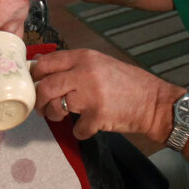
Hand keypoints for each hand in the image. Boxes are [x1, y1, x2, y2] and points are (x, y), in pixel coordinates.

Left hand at [31, 48, 173, 141]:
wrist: (154, 102)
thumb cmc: (128, 84)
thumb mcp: (100, 64)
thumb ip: (74, 64)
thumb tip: (42, 64)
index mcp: (85, 57)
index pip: (47, 63)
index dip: (35, 76)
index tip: (33, 84)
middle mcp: (85, 73)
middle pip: (46, 87)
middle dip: (39, 100)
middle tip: (41, 107)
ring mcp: (91, 95)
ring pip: (56, 107)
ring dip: (54, 115)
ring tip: (61, 115)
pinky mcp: (97, 116)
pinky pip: (76, 129)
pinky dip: (80, 131)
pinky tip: (88, 126)